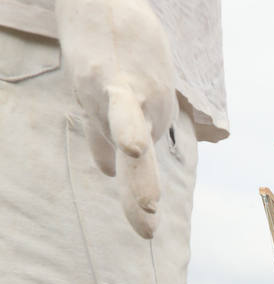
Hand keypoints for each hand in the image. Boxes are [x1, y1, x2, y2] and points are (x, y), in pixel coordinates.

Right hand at [56, 0, 175, 237]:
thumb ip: (107, 130)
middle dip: (139, 195)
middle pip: (137, 160)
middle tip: (147, 231)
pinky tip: (132, 148)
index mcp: (139, 115)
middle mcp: (136, 110)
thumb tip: (104, 168)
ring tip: (147, 207)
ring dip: (138, 175)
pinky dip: (126, 128)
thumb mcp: (113, 89)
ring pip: (130, 139)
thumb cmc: (117, 40)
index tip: (147, 219)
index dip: (136, 188)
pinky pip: (120, 108)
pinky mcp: (111, 77)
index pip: (128, 156)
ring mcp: (122, 96)